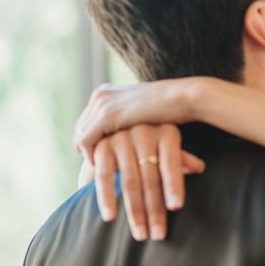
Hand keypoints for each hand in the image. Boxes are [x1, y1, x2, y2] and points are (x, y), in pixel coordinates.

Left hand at [74, 78, 206, 163]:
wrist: (184, 97)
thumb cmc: (173, 107)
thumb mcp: (144, 111)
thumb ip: (129, 119)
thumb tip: (125, 132)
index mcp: (108, 92)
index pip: (88, 121)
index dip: (95, 141)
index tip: (105, 158)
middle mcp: (100, 96)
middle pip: (80, 129)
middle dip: (89, 150)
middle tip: (100, 168)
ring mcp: (102, 105)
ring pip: (81, 138)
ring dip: (90, 156)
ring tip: (102, 173)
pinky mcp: (106, 116)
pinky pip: (86, 142)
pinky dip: (92, 157)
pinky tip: (107, 168)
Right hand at [92, 123, 204, 240]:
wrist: (118, 126)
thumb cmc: (153, 142)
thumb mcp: (168, 147)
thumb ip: (180, 158)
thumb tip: (199, 167)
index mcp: (166, 132)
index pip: (172, 163)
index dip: (174, 184)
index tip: (176, 207)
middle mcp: (143, 132)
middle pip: (151, 177)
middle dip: (155, 209)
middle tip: (158, 235)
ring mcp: (121, 138)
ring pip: (130, 181)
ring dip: (134, 211)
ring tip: (141, 234)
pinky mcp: (101, 147)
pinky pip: (104, 176)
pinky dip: (106, 198)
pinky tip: (110, 218)